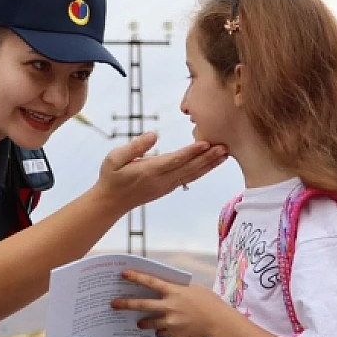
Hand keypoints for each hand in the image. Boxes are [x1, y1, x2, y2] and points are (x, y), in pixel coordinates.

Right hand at [94, 132, 227, 212]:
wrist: (110, 202)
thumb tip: (155, 134)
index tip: (206, 143)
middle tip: (225, 147)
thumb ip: (135, 147)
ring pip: (192, 175)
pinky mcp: (168, 188)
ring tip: (225, 154)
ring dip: (209, 165)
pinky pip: (188, 178)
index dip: (192, 152)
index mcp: (149, 171)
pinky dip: (202, 170)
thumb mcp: (115, 158)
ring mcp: (166, 186)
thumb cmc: (111, 176)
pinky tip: (212, 163)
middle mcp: (161, 181)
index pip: (175, 160)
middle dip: (208, 158)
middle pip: (189, 168)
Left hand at [112, 270, 230, 336]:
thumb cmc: (208, 301)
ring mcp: (171, 322)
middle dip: (126, 304)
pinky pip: (160, 332)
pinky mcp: (174, 334)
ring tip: (138, 323)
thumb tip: (160, 290)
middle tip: (113, 305)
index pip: (151, 282)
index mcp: (174, 292)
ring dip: (142, 322)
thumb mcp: (192, 289)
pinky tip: (163, 328)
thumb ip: (175, 289)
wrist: (219, 322)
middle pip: (142, 305)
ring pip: (149, 323)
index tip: (123, 274)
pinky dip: (160, 330)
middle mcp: (170, 306)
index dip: (136, 277)